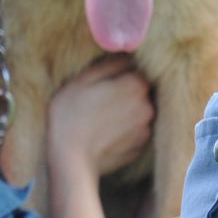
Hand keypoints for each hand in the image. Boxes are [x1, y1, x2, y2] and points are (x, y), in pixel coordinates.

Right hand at [46, 57, 154, 180]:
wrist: (69, 161)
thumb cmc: (69, 115)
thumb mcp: (82, 79)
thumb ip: (110, 64)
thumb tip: (126, 55)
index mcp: (136, 85)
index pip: (137, 69)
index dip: (120, 73)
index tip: (104, 82)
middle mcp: (148, 106)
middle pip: (141, 91)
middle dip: (125, 92)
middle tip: (99, 100)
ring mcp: (146, 130)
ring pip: (138, 112)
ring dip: (125, 111)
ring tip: (101, 118)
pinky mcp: (139, 149)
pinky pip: (134, 132)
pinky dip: (124, 130)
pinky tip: (105, 134)